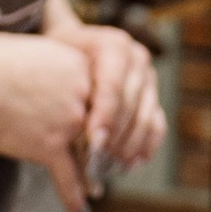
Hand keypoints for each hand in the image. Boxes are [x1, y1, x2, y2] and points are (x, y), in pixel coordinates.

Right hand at [0, 32, 98, 211]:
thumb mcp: (28, 51)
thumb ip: (44, 62)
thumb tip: (31, 64)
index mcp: (79, 67)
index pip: (97, 95)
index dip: (101, 115)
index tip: (103, 126)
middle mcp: (82, 94)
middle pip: (99, 127)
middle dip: (103, 148)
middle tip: (111, 162)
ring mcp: (70, 122)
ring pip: (88, 155)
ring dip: (93, 177)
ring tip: (96, 190)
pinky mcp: (51, 146)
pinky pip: (69, 177)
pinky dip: (74, 197)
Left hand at [65, 22, 165, 189]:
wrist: (71, 46)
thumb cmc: (57, 56)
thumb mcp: (54, 59)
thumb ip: (65, 83)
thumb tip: (72, 121)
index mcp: (114, 45)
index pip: (113, 84)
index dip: (105, 115)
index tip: (93, 141)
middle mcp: (136, 59)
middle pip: (131, 103)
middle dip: (115, 135)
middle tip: (100, 160)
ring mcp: (148, 78)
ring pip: (146, 116)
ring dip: (130, 144)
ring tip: (113, 166)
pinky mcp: (152, 96)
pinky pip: (157, 123)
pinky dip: (147, 144)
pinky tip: (134, 162)